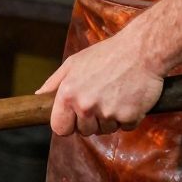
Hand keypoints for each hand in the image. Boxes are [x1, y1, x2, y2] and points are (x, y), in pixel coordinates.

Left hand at [38, 26, 166, 136]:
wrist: (142, 50)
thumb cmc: (107, 54)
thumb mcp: (74, 63)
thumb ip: (54, 82)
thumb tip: (39, 96)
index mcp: (68, 94)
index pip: (60, 128)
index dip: (68, 124)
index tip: (75, 118)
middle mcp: (86, 106)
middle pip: (84, 131)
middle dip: (92, 120)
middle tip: (101, 97)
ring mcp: (108, 113)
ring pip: (105, 130)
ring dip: (110, 118)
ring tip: (116, 94)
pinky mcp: (129, 117)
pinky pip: (125, 127)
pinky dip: (128, 116)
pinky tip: (129, 97)